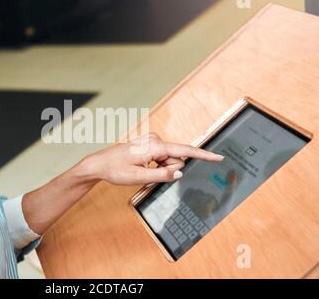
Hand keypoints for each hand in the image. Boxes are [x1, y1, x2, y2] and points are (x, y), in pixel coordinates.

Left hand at [85, 133, 223, 185]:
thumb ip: (161, 176)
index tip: (218, 157)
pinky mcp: (150, 144)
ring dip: (160, 168)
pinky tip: (142, 166)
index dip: (203, 155)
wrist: (100, 164)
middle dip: (168, 170)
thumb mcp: (138, 177)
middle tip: (148, 173)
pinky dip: (156, 165)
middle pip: (176, 159)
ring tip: (142, 169)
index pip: (184, 151)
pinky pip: (162, 158)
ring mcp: (152, 141)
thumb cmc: (116, 169)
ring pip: (169, 160)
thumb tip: (179, 173)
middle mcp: (155, 140)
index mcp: (155, 146)